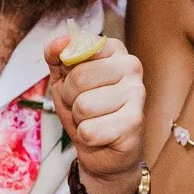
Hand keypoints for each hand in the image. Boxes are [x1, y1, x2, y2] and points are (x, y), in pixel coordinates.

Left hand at [46, 33, 145, 193]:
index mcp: (114, 49)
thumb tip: (59, 42)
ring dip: (79, 120)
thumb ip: (56, 56)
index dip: (66, 73)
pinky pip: (90, 130)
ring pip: (83, 106)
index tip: (76, 83)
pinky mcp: (135, 121)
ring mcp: (137, 93)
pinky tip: (102, 135)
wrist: (103, 151)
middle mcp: (131, 66)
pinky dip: (86, 137)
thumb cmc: (85, 111)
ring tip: (93, 121)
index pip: (76, 50)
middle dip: (70, 99)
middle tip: (83, 107)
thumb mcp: (63, 79)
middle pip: (78, 78)